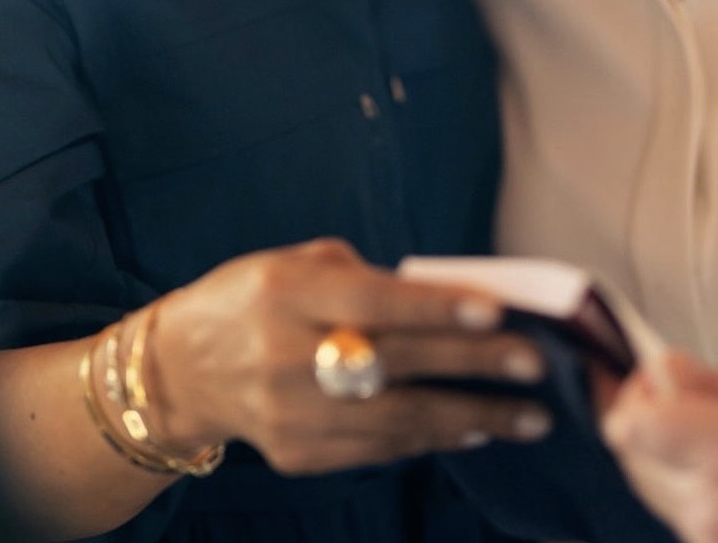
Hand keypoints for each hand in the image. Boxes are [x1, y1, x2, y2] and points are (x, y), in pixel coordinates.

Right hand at [143, 238, 553, 473]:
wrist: (183, 367)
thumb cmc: (256, 297)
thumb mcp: (299, 263)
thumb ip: (369, 278)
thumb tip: (452, 298)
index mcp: (286, 291)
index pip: (374, 300)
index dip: (436, 307)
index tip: (497, 310)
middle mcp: (285, 355)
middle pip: (395, 362)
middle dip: (473, 363)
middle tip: (535, 364)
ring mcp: (290, 414)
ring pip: (395, 420)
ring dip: (470, 417)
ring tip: (529, 416)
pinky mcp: (297, 455)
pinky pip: (378, 450)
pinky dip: (431, 439)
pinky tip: (474, 429)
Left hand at [597, 350, 717, 542]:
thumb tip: (670, 371)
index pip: (631, 427)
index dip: (637, 392)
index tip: (659, 373)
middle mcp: (717, 514)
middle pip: (630, 457)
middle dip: (644, 416)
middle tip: (673, 388)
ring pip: (650, 489)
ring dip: (663, 455)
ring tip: (704, 428)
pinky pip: (681, 517)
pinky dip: (687, 489)